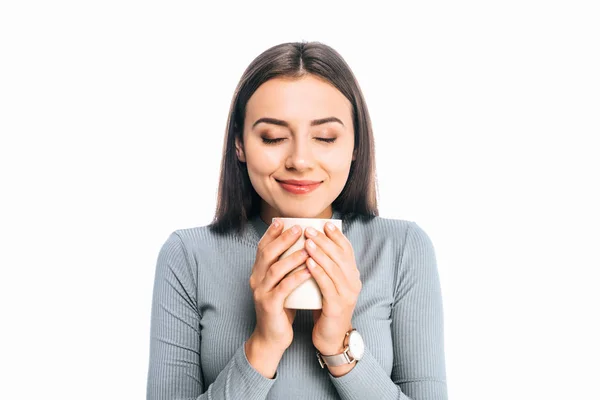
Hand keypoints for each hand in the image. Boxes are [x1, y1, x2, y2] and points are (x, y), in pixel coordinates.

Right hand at [248, 219, 311, 353]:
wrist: (272, 337)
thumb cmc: (281, 308)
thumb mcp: (281, 284)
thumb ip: (286, 268)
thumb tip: (302, 246)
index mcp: (258, 273)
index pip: (262, 247)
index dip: (271, 233)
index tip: (283, 221)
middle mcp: (256, 280)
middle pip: (267, 254)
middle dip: (283, 239)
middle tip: (299, 228)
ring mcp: (261, 292)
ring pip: (275, 269)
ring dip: (292, 257)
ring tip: (307, 247)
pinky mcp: (269, 305)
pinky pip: (283, 288)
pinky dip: (296, 277)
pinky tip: (308, 270)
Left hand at [304, 223, 361, 355]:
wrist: (330, 337)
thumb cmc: (325, 307)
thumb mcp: (328, 284)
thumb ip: (325, 268)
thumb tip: (312, 244)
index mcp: (352, 275)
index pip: (347, 250)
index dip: (337, 236)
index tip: (324, 224)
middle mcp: (353, 282)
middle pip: (340, 256)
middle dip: (324, 240)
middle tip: (309, 229)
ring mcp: (347, 295)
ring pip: (334, 268)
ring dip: (320, 253)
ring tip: (307, 241)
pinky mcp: (337, 306)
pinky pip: (327, 285)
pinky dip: (318, 272)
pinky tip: (308, 262)